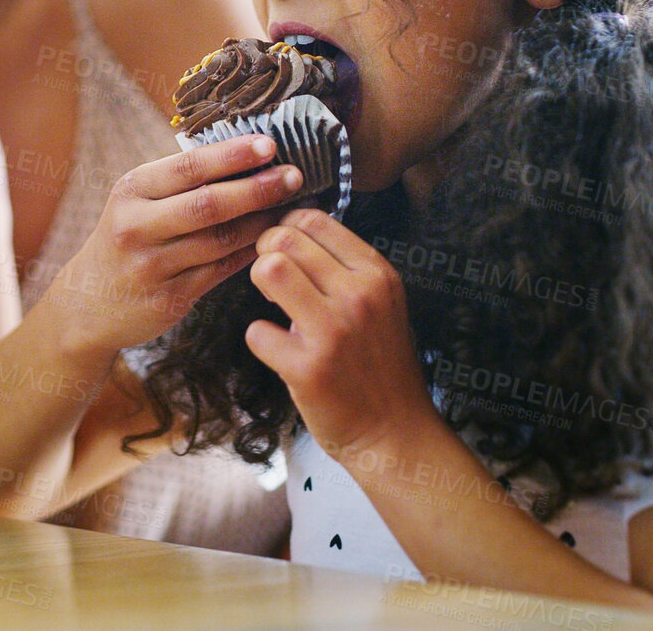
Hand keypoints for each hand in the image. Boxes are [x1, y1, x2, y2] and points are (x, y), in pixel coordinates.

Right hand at [50, 135, 304, 357]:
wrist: (87, 303)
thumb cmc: (126, 239)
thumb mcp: (137, 201)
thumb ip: (181, 182)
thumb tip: (248, 156)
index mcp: (131, 190)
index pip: (188, 166)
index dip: (232, 155)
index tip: (270, 145)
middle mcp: (136, 226)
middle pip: (208, 203)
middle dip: (257, 188)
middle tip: (294, 176)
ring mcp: (151, 266)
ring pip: (220, 240)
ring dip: (262, 222)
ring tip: (293, 207)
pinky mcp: (168, 299)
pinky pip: (220, 271)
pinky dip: (250, 253)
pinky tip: (273, 240)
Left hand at [244, 209, 434, 458]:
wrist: (395, 431)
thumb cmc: (381, 365)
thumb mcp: (381, 304)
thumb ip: (346, 269)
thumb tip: (294, 232)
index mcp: (377, 274)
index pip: (315, 220)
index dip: (287, 228)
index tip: (285, 249)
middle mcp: (359, 296)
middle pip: (285, 239)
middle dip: (266, 252)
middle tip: (271, 278)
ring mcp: (334, 331)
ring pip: (269, 270)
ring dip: (260, 284)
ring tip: (274, 304)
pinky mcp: (308, 368)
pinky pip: (257, 331)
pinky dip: (261, 339)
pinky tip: (280, 350)